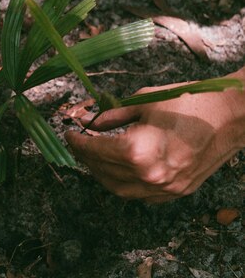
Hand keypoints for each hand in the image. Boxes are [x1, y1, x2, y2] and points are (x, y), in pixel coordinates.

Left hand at [65, 68, 244, 202]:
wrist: (232, 115)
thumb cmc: (189, 102)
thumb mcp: (143, 102)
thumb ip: (111, 116)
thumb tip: (87, 123)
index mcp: (137, 151)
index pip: (94, 151)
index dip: (77, 143)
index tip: (68, 134)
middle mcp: (149, 175)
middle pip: (103, 172)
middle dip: (87, 158)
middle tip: (79, 144)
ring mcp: (164, 188)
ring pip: (119, 189)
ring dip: (102, 174)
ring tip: (95, 157)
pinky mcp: (177, 193)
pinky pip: (141, 195)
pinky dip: (125, 184)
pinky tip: (119, 169)